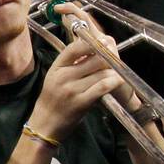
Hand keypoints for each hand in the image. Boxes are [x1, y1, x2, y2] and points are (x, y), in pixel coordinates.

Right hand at [28, 2, 130, 140]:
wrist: (45, 123)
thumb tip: (91, 47)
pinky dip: (113, 82)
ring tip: (118, 70)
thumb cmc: (53, 98)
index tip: (103, 41)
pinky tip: (118, 80)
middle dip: (108, 57)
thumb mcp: (55, 76)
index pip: (74, 49)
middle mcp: (63, 77)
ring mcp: (72, 90)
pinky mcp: (81, 102)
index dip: (91, 43)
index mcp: (56, 68)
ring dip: (113, 70)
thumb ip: (70, 63)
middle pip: (92, 59)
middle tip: (116, 57)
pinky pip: (102, 87)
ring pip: (100, 72)